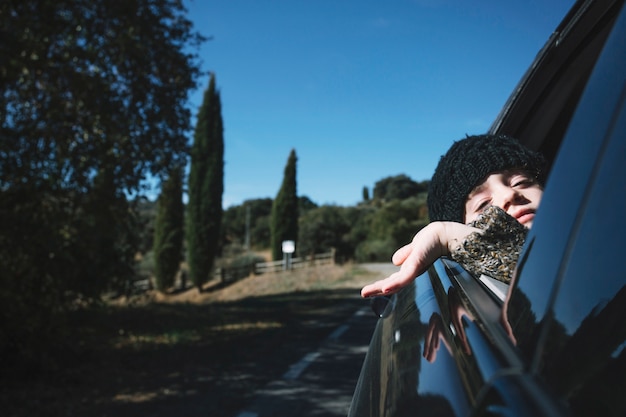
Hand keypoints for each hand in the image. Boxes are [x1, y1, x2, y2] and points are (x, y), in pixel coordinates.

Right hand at [360, 222, 480, 297]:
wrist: (446, 234)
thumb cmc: (433, 240)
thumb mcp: (416, 247)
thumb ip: (406, 254)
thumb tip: (395, 261)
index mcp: (410, 269)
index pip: (393, 280)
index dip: (380, 285)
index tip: (366, 291)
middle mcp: (413, 272)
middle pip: (392, 284)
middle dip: (376, 290)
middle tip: (362, 293)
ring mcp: (415, 269)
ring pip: (397, 283)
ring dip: (382, 289)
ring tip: (368, 293)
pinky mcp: (418, 264)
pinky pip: (406, 276)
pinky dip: (396, 284)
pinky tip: (386, 288)